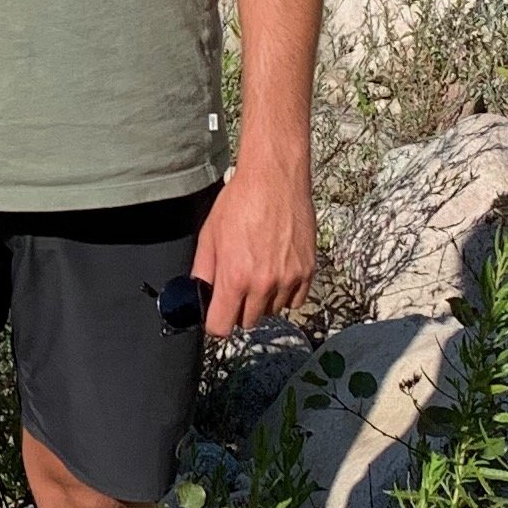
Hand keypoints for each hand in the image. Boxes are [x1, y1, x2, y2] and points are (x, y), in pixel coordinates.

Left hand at [189, 154, 314, 336]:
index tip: (216, 313)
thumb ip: (203, 271)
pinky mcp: (308, 271)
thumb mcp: (209, 236)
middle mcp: (263, 284)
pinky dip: (285, 293)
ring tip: (258, 273)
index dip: (215, 323)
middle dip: (238, 309)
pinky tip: (277, 272)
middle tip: (237, 286)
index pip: (222, 327)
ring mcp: (289, 279)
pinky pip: (295, 300)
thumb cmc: (240, 203)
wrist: (275, 180)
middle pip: (248, 322)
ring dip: (263, 301)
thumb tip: (199, 294)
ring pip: (272, 312)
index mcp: (234, 277)